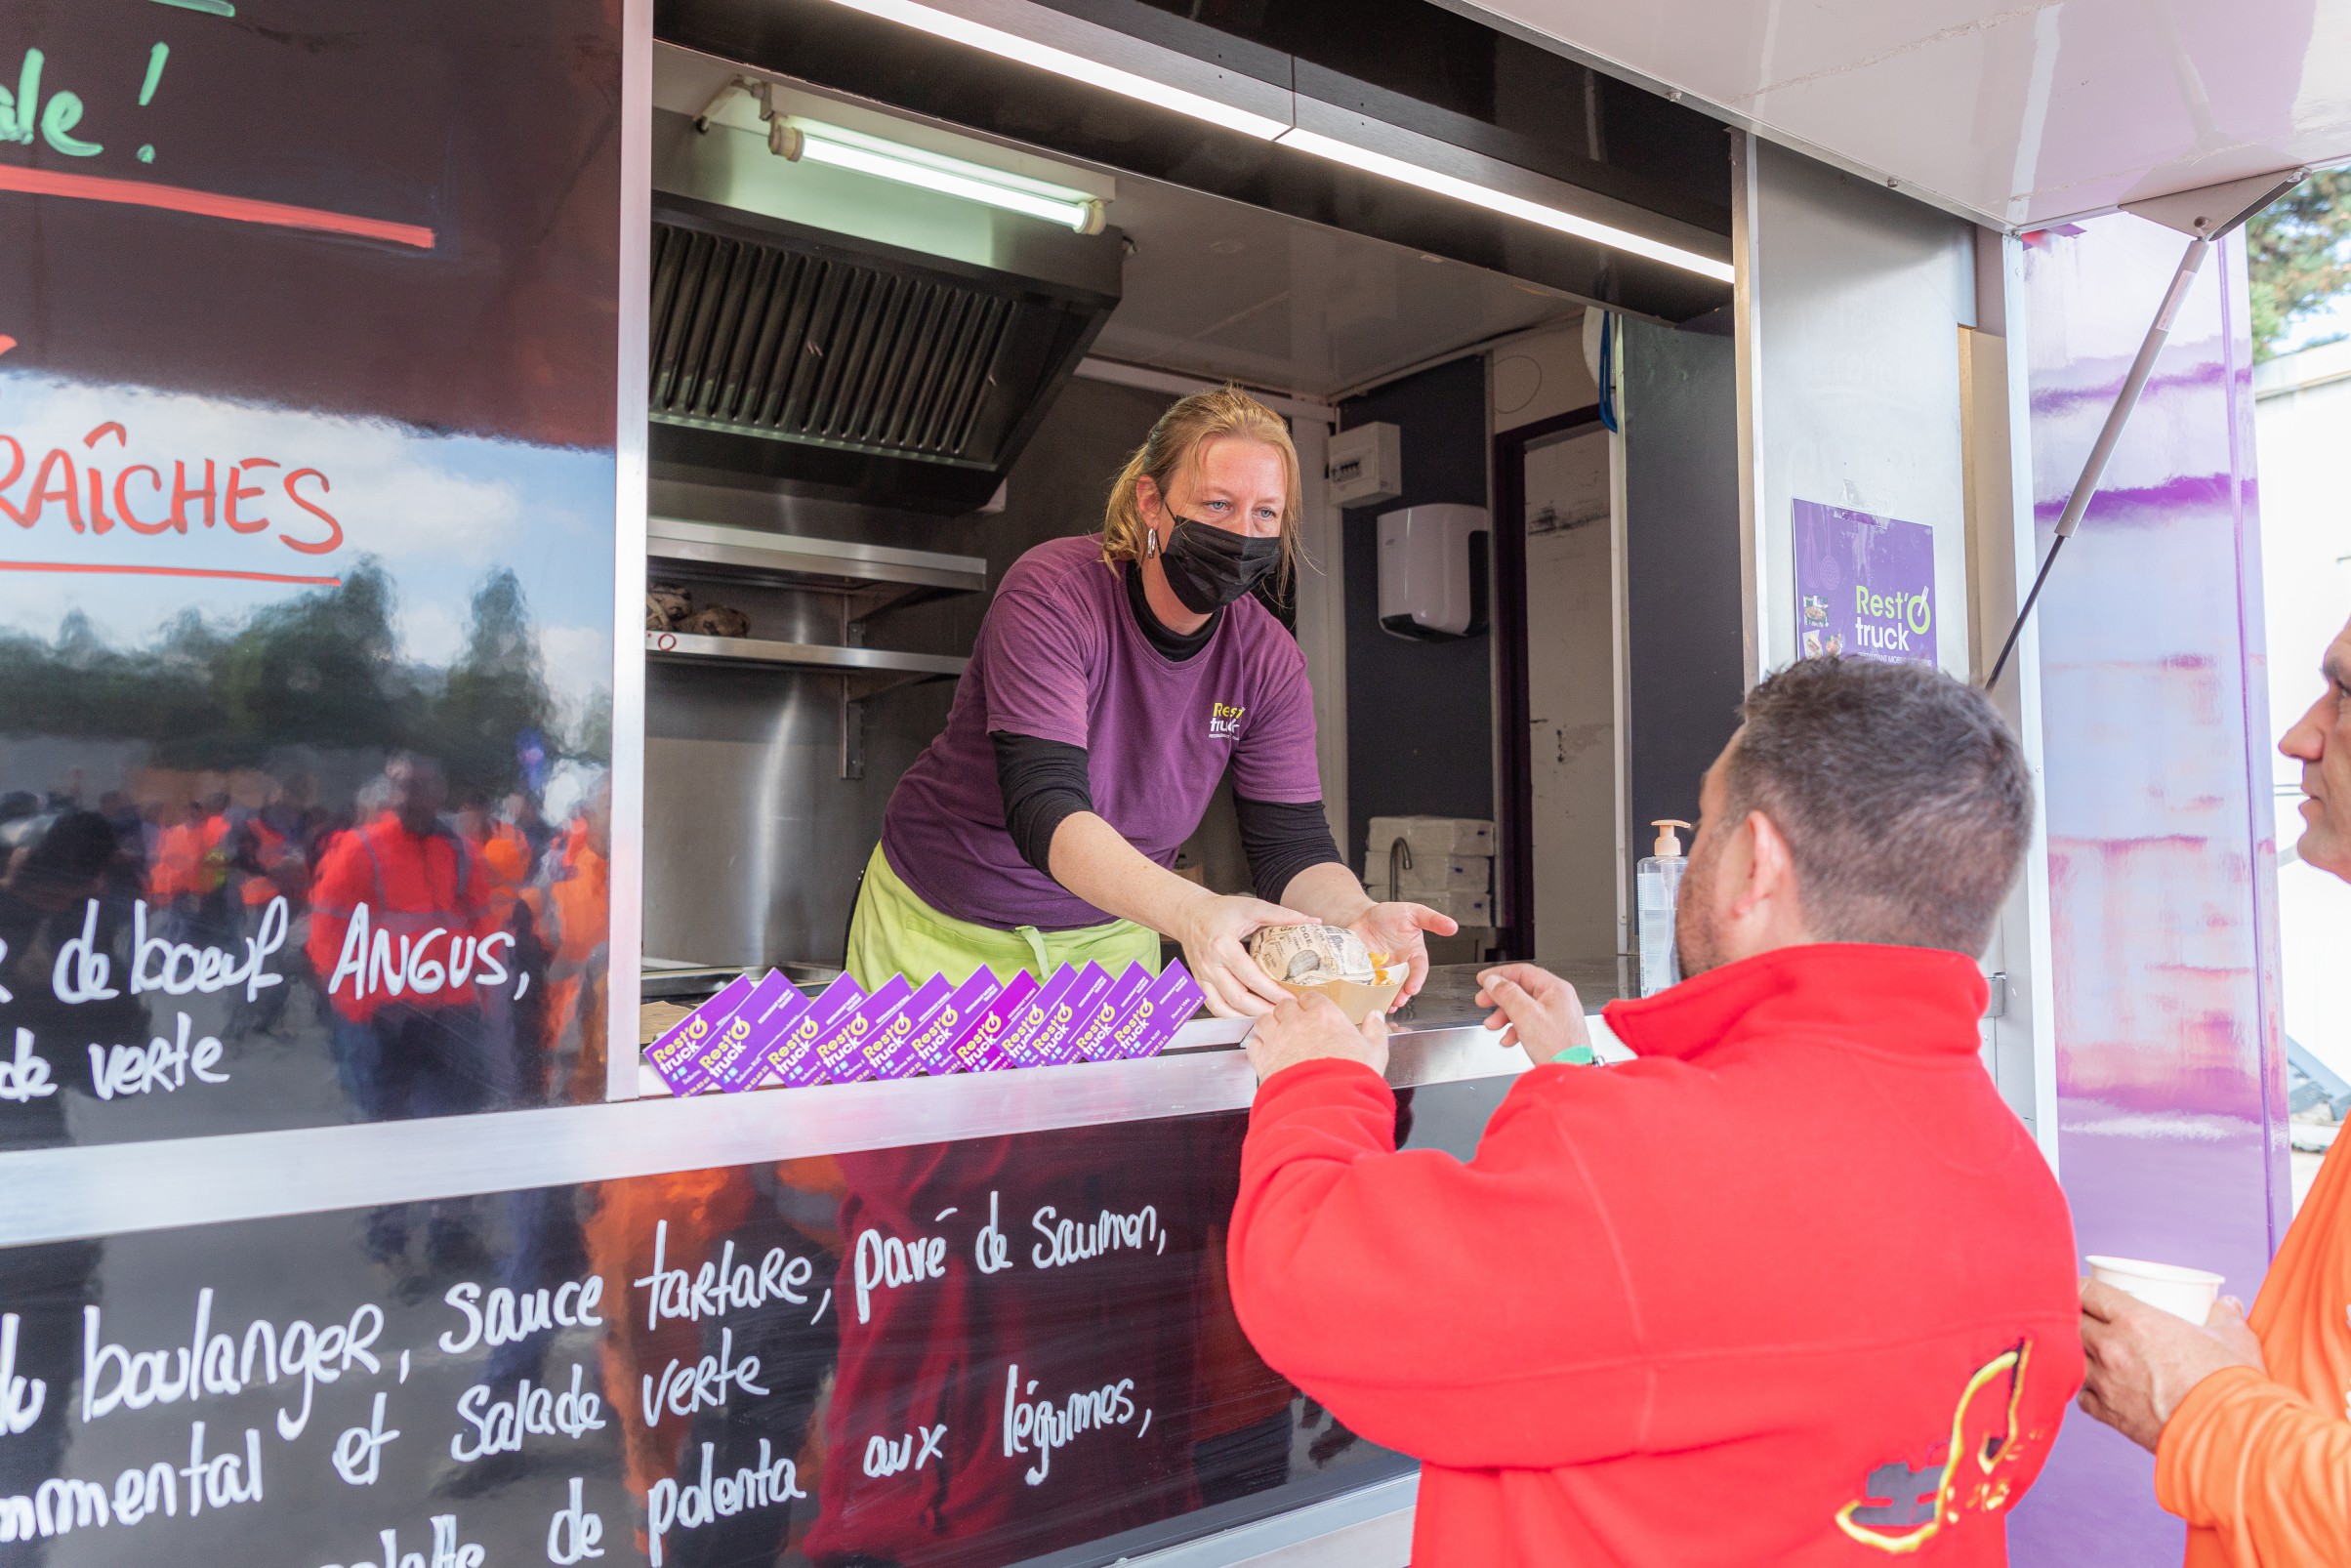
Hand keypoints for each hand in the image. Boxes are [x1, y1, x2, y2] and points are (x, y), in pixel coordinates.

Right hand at [1172, 892, 1308, 1016]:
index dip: (1272, 991)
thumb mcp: (1252, 907)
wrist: (1189, 913)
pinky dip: (1229, 1015)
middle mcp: (1210, 964)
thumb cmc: (1219, 910)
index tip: (1290, 999)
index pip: (1250, 977)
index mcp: (1223, 946)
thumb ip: (1282, 915)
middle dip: (1263, 1009)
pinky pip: (1213, 1006)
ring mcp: (1202, 976)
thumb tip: (1312, 921)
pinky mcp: (1199, 982)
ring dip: (1247, 1016)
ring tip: (1269, 1017)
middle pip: (1237, 998)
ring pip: (1223, 1007)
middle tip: (1284, 1013)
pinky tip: (1246, 1015)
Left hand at [1247, 992, 1388, 1082]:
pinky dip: (1259, 1046)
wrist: (1328, 1104)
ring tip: (1278, 1035)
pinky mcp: (1263, 1059)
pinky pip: (1254, 1044)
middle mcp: (1297, 1022)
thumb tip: (1375, 1017)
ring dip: (1270, 1026)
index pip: (1310, 997)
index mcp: (1324, 1014)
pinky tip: (1267, 1053)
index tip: (1313, 1012)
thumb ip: (1375, 1030)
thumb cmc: (1352, 1078)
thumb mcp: (1375, 1052)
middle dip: (1288, 1013)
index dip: (1311, 1005)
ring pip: (1264, 1020)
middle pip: (1284, 1005)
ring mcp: (1277, 1039)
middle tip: (1295, 1024)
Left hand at [1348, 902, 1457, 998]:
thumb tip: (1452, 926)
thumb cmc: (1390, 915)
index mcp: (1414, 954)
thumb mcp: (1414, 912)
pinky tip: (1365, 996)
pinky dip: (1367, 991)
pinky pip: (1368, 984)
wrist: (1363, 915)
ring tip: (1384, 1004)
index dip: (1416, 980)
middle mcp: (1399, 966)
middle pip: (1403, 984)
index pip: (1419, 969)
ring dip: (1386, 997)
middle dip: (1401, 994)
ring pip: (1387, 988)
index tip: (1413, 988)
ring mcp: (1383, 971)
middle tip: (1398, 1001)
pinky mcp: (1367, 972)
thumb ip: (1433, 920)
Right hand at [1475, 963, 1591, 1064]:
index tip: (1483, 980)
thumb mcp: (1526, 1015)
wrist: (1572, 1074)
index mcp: (1555, 989)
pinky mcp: (1554, 1031)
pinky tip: (1509, 1039)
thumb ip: (1507, 994)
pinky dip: (1515, 1028)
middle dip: (1499, 998)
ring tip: (1493, 1025)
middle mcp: (1559, 999)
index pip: (1522, 972)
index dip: (1499, 974)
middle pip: (1521, 990)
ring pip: (1524, 1008)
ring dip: (1505, 1016)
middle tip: (1483, 1002)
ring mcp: (1557, 1015)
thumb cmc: (1559, 1047)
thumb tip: (1493, 981)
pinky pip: (1530, 1023)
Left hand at [2078, 1278, 2265, 1450]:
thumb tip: (2229, 1305)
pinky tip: (2102, 1390)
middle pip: (2072, 1322)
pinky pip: (2083, 1396)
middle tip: (2086, 1319)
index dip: (2080, 1288)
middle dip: (2075, 1317)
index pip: (2087, 1291)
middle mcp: (2112, 1347)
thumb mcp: (2235, 1339)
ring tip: (2092, 1353)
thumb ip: (2226, 1317)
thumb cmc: (2231, 1383)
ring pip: (2071, 1358)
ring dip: (2078, 1354)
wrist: (2228, 1435)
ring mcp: (2106, 1382)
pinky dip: (2088, 1391)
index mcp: (2135, 1320)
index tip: (2084, 1291)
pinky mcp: (2108, 1413)